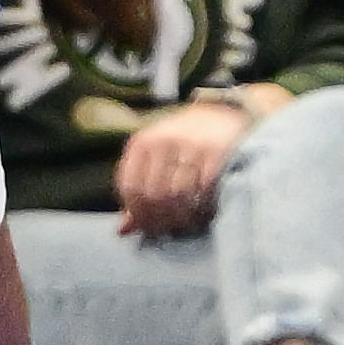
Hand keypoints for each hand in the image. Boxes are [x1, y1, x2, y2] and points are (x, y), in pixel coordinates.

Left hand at [115, 101, 252, 237]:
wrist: (221, 113)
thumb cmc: (181, 142)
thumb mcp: (155, 159)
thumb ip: (139, 191)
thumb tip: (123, 231)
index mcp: (142, 143)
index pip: (130, 188)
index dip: (138, 213)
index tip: (149, 226)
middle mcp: (163, 140)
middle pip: (154, 195)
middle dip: (162, 219)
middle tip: (171, 229)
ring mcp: (190, 144)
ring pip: (178, 195)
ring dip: (182, 216)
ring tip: (187, 222)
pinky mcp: (216, 151)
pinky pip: (203, 189)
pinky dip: (202, 206)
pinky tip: (203, 210)